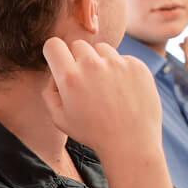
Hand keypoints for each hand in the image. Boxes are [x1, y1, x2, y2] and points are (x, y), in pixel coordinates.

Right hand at [42, 38, 162, 162]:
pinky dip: (121, 69)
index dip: (54, 54)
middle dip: (78, 59)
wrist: (132, 143)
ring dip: (100, 62)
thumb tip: (55, 70)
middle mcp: (93, 65)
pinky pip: (123, 58)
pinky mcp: (138, 66)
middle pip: (78, 45)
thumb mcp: (59, 117)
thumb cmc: (92, 132)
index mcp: (70, 77)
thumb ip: (49, 90)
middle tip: (86, 81)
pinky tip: (123, 90)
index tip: (61, 64)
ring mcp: (118, 63)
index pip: (53, 44)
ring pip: (102, 49)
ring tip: (106, 86)